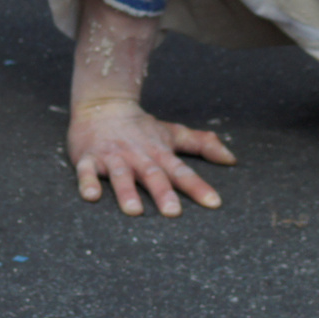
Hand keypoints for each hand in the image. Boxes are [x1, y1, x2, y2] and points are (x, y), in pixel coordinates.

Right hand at [67, 98, 234, 215]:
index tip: (213, 203)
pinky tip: (91, 196)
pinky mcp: (87, 157)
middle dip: (162, 193)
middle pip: (152, 175)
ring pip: (120, 175)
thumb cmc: (141, 126)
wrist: (103, 104)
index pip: (181, 171)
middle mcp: (137, 155)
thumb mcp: (172, 133)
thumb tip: (232, 159)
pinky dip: (87, 182)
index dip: (197, 187)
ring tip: (134, 211)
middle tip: (173, 213)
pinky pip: (86, 171)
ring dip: (126, 192)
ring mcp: (112, 156)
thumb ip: (202, 144)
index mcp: (159, 152)